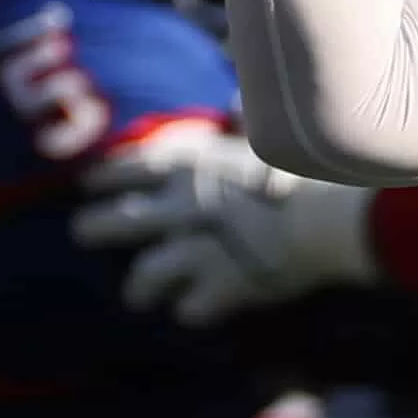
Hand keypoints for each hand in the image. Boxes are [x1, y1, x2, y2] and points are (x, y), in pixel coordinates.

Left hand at [73, 130, 375, 323]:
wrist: (334, 217)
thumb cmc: (308, 172)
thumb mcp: (272, 139)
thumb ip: (247, 125)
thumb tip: (236, 105)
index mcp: (194, 168)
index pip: (133, 168)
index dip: (107, 175)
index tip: (88, 182)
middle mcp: (184, 207)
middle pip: (118, 222)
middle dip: (96, 227)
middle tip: (83, 232)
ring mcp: (199, 248)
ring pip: (146, 274)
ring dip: (140, 287)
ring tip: (139, 297)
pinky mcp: (222, 286)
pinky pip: (192, 308)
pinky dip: (193, 310)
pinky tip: (194, 311)